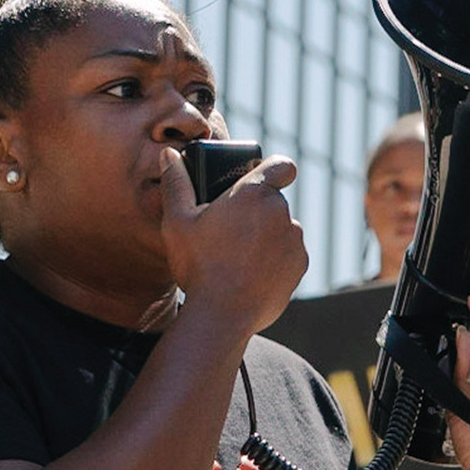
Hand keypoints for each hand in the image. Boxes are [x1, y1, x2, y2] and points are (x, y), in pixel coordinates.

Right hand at [158, 148, 306, 335]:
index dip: (274, 170)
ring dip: (266, 236)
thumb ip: (176, 183)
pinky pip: (289, 254)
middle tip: (229, 232)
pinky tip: (251, 275)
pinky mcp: (300, 265)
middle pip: (273, 202)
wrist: (222, 315)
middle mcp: (282, 212)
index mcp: (255, 193)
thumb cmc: (198, 265)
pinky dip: (275, 260)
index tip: (258, 181)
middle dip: (256, 212)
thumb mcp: (177, 222)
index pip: (282, 165)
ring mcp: (295, 240)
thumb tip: (169, 155)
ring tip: (238, 258)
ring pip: (282, 229)